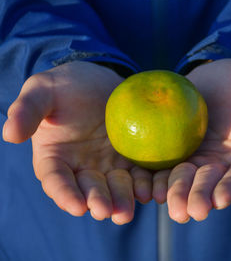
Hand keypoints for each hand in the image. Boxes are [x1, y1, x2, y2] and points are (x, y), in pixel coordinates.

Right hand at [2, 61, 147, 224]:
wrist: (100, 81)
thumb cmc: (67, 85)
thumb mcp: (44, 90)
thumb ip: (28, 110)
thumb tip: (9, 134)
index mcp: (56, 158)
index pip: (57, 180)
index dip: (65, 194)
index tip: (75, 206)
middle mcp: (83, 168)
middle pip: (90, 190)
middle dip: (98, 201)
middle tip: (107, 211)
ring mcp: (109, 166)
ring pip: (117, 188)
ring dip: (123, 200)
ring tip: (129, 209)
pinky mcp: (132, 160)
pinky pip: (140, 175)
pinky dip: (146, 185)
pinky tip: (153, 191)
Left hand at [151, 59, 230, 222]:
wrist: (215, 75)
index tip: (221, 197)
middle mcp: (226, 166)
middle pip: (213, 185)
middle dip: (202, 198)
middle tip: (190, 210)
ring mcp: (200, 162)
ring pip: (188, 183)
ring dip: (178, 195)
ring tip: (169, 204)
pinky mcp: (178, 155)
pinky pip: (167, 170)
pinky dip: (159, 180)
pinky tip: (150, 188)